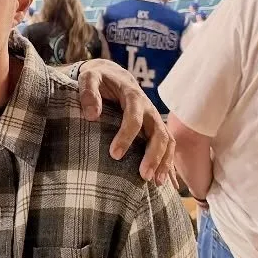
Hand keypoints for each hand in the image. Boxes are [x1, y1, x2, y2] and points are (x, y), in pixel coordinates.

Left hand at [75, 59, 174, 183]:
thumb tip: (91, 115)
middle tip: (143, 175)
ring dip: (164, 162)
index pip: (133, 118)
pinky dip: (168, 162)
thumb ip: (88, 92)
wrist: (113, 74)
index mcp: (133, 96)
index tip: (114, 154)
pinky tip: (164, 181)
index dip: (126, 136)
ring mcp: (154, 119)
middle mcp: (148, 108)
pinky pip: (168, 146)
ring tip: (156, 182)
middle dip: (153, 155)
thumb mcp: (89, 78)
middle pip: (158, 133)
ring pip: (167, 141)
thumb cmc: (99, 78)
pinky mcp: (155, 127)